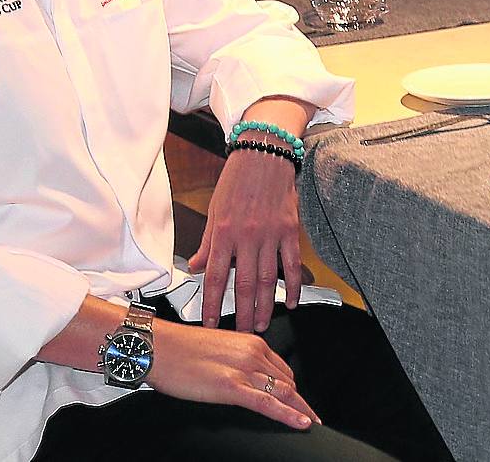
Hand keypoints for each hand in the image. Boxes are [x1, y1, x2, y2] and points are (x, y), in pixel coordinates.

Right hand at [148, 318, 318, 430]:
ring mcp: (243, 369)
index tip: (301, 400)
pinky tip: (301, 423)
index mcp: (250, 342)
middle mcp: (252, 352)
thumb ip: (239, 360)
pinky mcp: (232, 386)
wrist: (158, 347)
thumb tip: (248, 377)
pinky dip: (288, 415)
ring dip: (301, 410)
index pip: (283, 368)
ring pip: (284, 392)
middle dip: (300, 401)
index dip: (295, 388)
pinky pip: (268, 403)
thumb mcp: (219, 349)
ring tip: (311, 423)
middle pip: (288, 381)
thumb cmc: (180, 349)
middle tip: (310, 417)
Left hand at [188, 147, 301, 331]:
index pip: (216, 277)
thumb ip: (207, 243)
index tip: (210, 323)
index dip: (212, 304)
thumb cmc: (236, 179)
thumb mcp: (214, 210)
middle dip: (241, 315)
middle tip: (240, 334)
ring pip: (268, 280)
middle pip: (244, 285)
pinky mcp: (289, 231)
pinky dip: (294, 286)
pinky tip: (291, 302)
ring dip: (265, 307)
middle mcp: (247, 237)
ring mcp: (270, 235)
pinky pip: (293, 264)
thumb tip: (195, 266)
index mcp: (224, 232)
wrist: (263, 153)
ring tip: (262, 324)